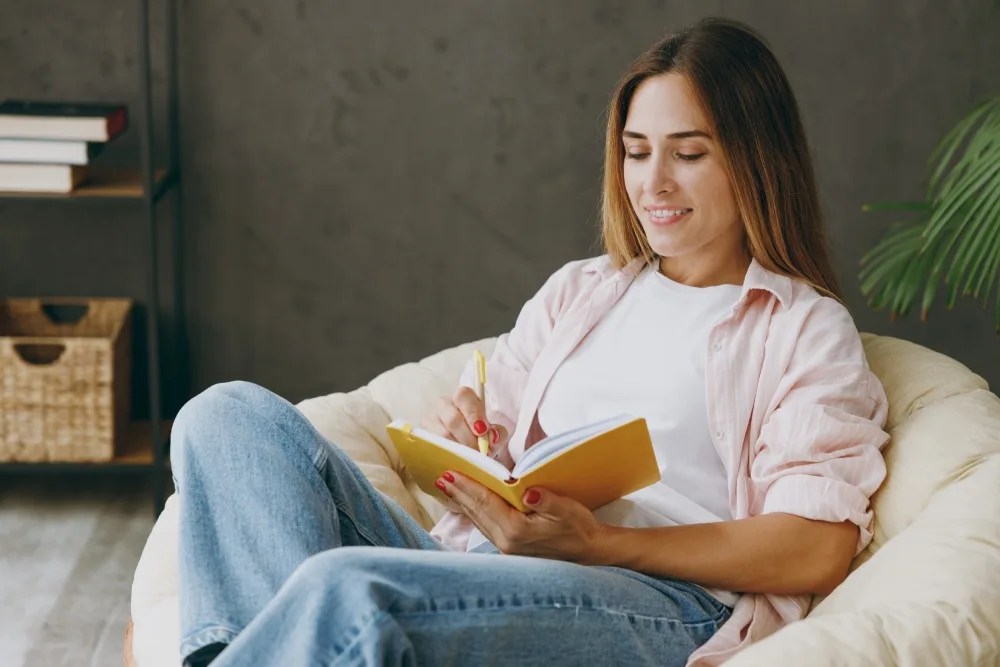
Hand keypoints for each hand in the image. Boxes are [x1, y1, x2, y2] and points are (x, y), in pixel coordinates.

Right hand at [418, 386, 509, 453]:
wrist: (470, 451)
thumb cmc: (481, 438)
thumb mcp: (494, 434)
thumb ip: (498, 434)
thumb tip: (492, 437)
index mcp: (462, 398)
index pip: (463, 396)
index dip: (473, 413)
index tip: (482, 431)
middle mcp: (442, 405)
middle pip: (452, 418)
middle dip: (468, 438)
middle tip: (479, 453)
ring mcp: (429, 420)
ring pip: (441, 435)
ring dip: (458, 449)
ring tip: (470, 460)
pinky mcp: (421, 437)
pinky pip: (432, 447)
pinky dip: (446, 456)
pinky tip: (456, 463)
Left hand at [436, 471, 607, 564]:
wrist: (590, 554)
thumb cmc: (579, 529)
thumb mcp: (567, 510)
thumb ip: (547, 501)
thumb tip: (528, 492)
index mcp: (518, 530)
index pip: (486, 503)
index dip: (467, 486)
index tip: (450, 473)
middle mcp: (507, 541)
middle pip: (477, 512)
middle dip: (458, 493)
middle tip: (441, 475)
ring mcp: (506, 547)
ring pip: (478, 520)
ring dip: (464, 502)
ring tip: (449, 486)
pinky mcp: (509, 548)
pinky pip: (485, 526)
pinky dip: (475, 512)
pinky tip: (469, 503)